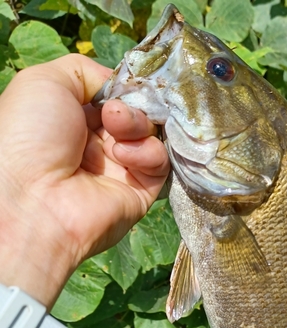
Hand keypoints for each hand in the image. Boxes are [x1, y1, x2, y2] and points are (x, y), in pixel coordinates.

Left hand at [0, 54, 169, 307]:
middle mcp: (98, 144)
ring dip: (138, 126)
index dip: (123, 88)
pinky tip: (125, 155)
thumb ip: (85, 72)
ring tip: (117, 132)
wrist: (34, 200)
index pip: (114, 97)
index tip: (124, 86)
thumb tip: (119, 87)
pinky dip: (147, 153)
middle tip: (114, 114)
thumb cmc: (31, 135)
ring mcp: (120, 169)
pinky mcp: (141, 192)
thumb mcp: (45, 82)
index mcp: (74, 120)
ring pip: (150, 135)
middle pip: (136, 114)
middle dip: (130, 106)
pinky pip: (159, 164)